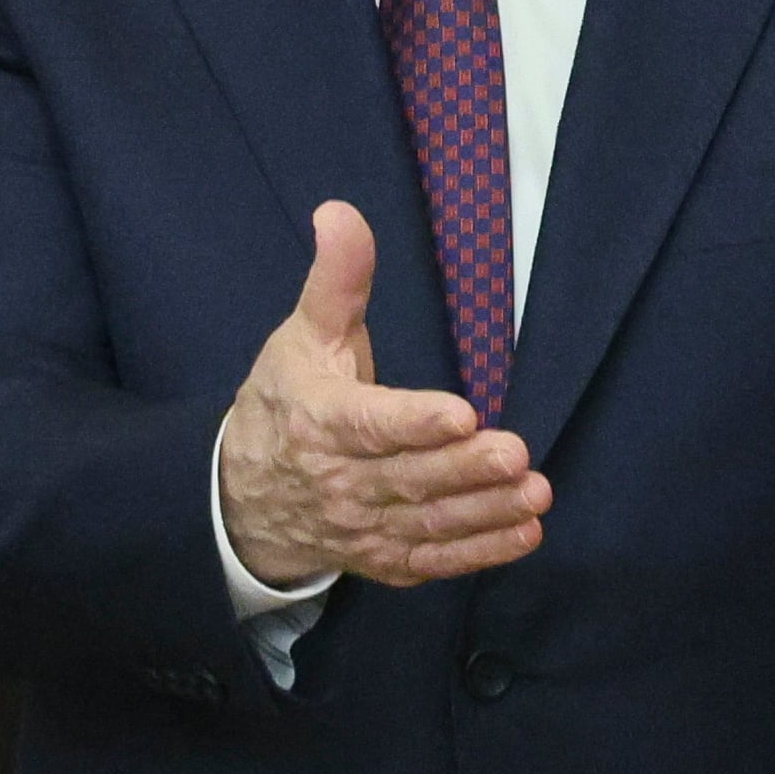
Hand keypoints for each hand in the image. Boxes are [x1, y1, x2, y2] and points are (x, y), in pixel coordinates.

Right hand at [216, 202, 547, 592]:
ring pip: (427, 523)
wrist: (240, 498)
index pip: (369, 424)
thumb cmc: (283, 405)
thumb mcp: (301, 337)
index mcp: (319, 421)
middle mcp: (338, 481)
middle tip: (516, 453)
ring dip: (484, 511)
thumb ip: (335, 281)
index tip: (460, 414)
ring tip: (535, 491)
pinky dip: (479, 553)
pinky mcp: (384, 559)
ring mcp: (361, 527)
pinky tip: (523, 533)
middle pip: (407, 477)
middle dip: (463, 469)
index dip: (414, 422)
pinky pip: (433, 561)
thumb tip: (340, 213)